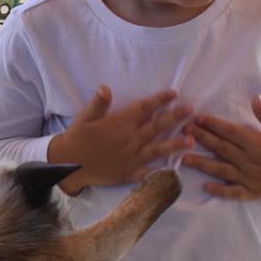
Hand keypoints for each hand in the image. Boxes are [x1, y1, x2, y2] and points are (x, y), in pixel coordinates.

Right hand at [48, 86, 193, 193]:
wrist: (69, 164)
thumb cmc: (77, 138)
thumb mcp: (84, 118)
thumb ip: (98, 104)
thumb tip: (106, 87)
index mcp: (120, 123)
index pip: (143, 109)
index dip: (159, 100)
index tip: (174, 93)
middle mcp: (129, 139)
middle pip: (156, 126)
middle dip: (175, 117)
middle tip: (191, 110)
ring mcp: (131, 157)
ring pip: (157, 149)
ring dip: (175, 144)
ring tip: (191, 140)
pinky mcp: (128, 172)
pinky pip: (147, 173)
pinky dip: (160, 172)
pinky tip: (175, 171)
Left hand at [181, 95, 260, 199]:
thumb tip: (255, 96)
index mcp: (258, 143)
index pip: (231, 132)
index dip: (213, 124)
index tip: (197, 117)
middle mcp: (252, 160)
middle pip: (222, 148)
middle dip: (202, 139)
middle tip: (183, 131)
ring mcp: (251, 178)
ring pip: (223, 170)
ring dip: (202, 164)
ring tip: (183, 158)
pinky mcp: (253, 192)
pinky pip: (234, 192)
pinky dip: (221, 191)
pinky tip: (205, 187)